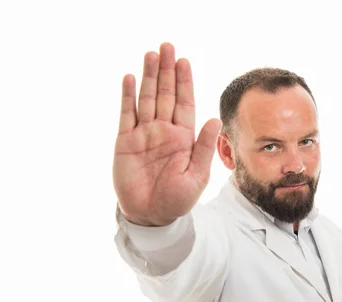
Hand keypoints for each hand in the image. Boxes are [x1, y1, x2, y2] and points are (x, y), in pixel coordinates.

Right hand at [113, 43, 220, 225]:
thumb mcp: (196, 175)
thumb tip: (215, 119)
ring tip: (151, 54)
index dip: (184, 82)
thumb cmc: (177, 199)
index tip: (184, 62)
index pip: (185, 103)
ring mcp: (144, 135)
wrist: (152, 216)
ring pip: (147, 99)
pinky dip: (128, 96)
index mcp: (183, 137)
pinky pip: (127, 114)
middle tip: (167, 46)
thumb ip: (204, 147)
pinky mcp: (125, 142)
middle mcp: (164, 131)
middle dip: (167, 71)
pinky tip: (131, 78)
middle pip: (165, 94)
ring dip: (149, 77)